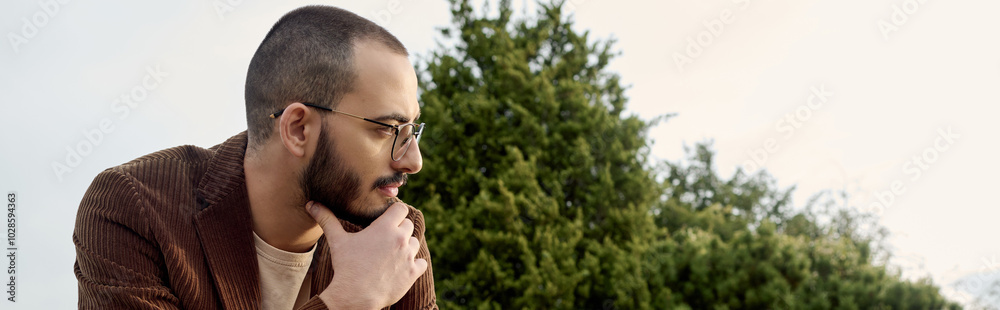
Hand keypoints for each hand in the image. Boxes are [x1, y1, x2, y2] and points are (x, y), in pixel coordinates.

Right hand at [306, 201, 427, 309]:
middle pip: (408, 225)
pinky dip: (414, 264)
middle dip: (399, 229)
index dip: (394, 213)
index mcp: (385, 228)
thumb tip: (311, 204)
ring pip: (415, 243)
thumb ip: (327, 220)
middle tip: (385, 239)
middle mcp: (400, 239)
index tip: (387, 219)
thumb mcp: (337, 241)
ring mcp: (409, 256)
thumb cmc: (346, 266)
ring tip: (391, 254)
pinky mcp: (413, 272)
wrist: (355, 296)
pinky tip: (402, 267)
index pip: (401, 208)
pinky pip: (421, 262)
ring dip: (406, 246)